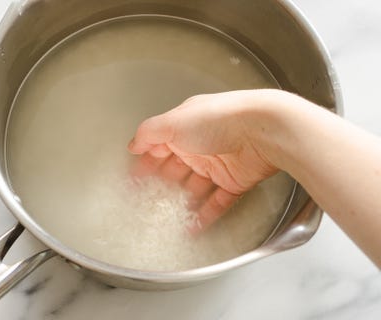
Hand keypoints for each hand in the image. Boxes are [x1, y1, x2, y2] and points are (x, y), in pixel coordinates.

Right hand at [128, 90, 280, 231]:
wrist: (263, 131)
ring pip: (194, 187)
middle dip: (159, 184)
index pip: (159, 146)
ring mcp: (218, 164)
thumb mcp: (174, 122)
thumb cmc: (220, 120)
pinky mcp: (234, 182)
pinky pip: (216, 202)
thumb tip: (133, 144)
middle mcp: (200, 145)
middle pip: (175, 168)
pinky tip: (191, 226)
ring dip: (180, 201)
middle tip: (144, 201)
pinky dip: (204, 215)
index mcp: (185, 127)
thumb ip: (149, 133)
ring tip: (165, 217)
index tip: (132, 180)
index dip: (145, 162)